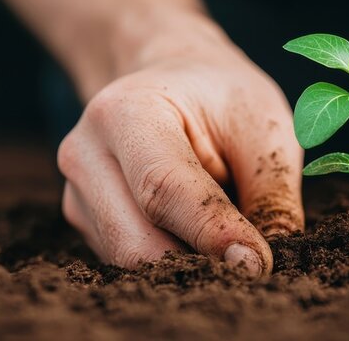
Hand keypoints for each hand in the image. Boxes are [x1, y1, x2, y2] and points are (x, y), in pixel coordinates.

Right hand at [57, 29, 302, 275]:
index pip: (164, 189)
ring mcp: (78, 194)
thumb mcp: (265, 128)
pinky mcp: (86, 223)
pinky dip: (176, 261)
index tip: (256, 265)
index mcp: (125, 113)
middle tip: (254, 269)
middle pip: (137, 242)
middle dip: (199, 265)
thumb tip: (259, 265)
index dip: (212, 233)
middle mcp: (85, 154)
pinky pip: (134, 263)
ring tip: (230, 235)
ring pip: (135, 261)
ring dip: (190, 265)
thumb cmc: (225, 100)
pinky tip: (201, 234)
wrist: (175, 78)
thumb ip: (270, 193)